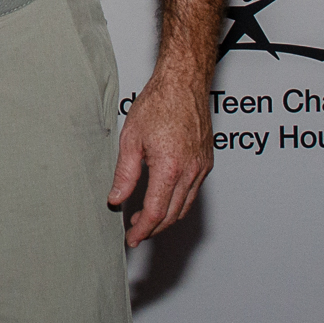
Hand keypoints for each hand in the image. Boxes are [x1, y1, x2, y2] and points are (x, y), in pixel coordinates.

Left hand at [107, 76, 211, 247]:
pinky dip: (177, 202)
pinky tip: (162, 197)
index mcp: (170, 167)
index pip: (155, 212)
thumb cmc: (158, 103)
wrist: (184, 84)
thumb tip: (116, 198)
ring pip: (185, 206)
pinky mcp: (206, 163)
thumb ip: (125, 173)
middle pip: (172, 214)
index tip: (132, 238)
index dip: (142, 230)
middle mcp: (191, 171)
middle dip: (153, 228)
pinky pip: (193, 192)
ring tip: (145, 218)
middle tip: (136, 232)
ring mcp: (202, 168)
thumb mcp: (131, 138)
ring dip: (165, 217)